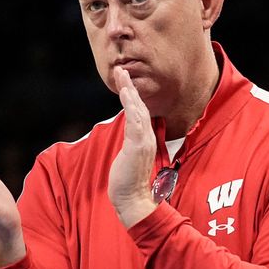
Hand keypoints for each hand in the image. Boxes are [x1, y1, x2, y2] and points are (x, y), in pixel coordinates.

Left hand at [108, 67, 157, 226]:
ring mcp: (143, 141)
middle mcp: (147, 137)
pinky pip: (135, 121)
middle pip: (140, 106)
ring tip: (122, 75)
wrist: (133, 200)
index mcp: (146, 139)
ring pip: (138, 110)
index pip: (140, 112)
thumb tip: (129, 136)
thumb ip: (131, 143)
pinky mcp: (137, 146)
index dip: (133, 95)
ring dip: (129, 91)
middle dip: (130, 86)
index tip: (125, 81)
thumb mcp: (130, 157)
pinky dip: (131, 106)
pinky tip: (126, 93)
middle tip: (121, 69)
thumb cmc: (129, 181)